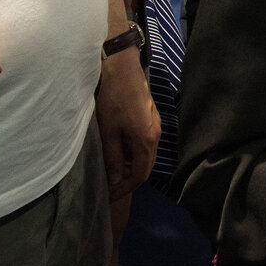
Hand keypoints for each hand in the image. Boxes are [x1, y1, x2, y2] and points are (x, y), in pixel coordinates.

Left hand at [97, 47, 159, 199]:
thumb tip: (116, 178)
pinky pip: (144, 144)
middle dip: (128, 180)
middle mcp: (156, 135)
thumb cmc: (114, 99)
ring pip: (145, 155)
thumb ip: (114, 157)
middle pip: (146, 166)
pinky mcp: (150, 118)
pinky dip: (133, 154)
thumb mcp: (109, 131)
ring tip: (112, 172)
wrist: (124, 70)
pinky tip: (119, 152)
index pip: (140, 174)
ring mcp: (155, 125)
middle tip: (111, 188)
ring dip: (130, 166)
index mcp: (147, 140)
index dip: (125, 187)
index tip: (110, 195)